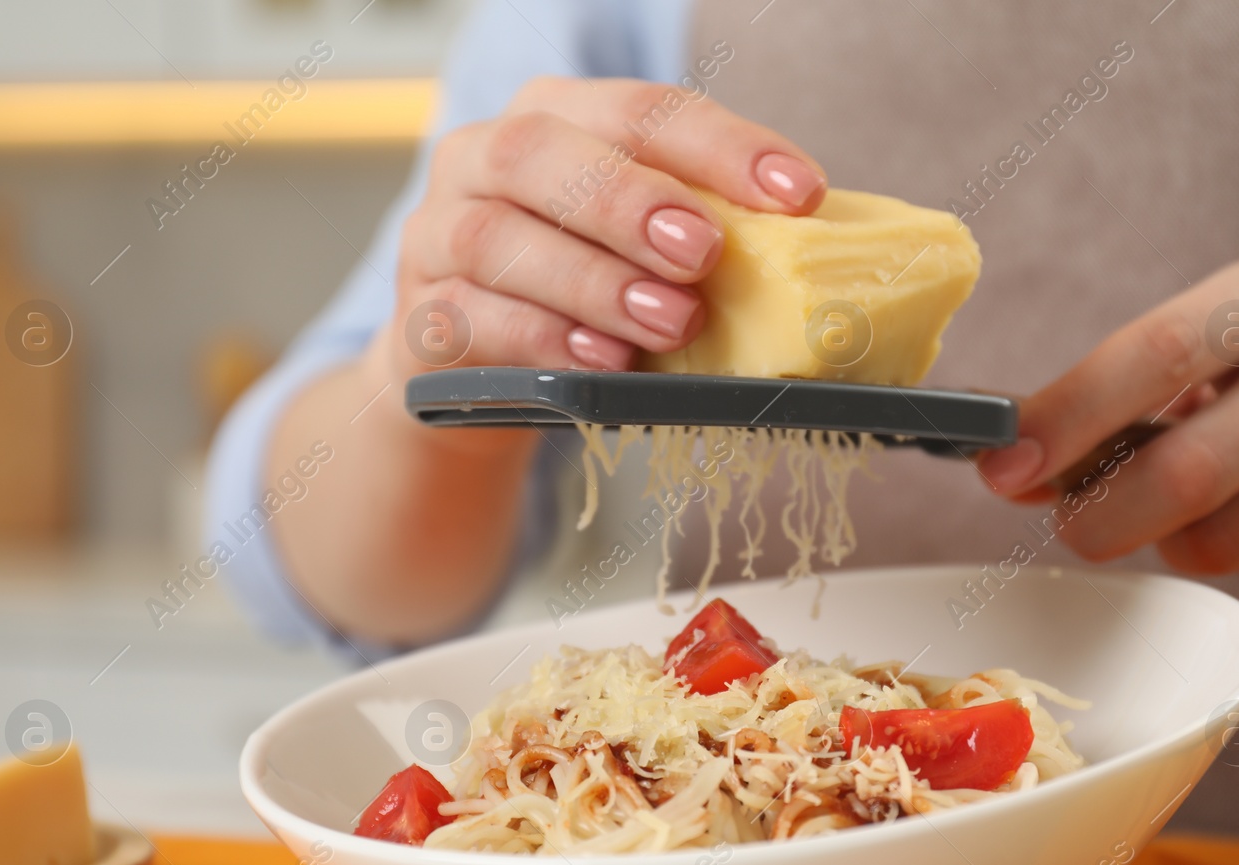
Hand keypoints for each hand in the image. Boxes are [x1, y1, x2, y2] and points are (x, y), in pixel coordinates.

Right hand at [383, 76, 826, 393]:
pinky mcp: (418, 320)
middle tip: (706, 253)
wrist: (476, 381)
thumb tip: (821, 252)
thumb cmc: (582, 301)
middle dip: (632, 200)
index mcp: (554, 119)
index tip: (798, 195)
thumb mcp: (644, 254)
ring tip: (668, 321)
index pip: (638, 109)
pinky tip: (601, 363)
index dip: (720, 146)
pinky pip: (469, 320)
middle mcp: (481, 160)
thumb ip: (706, 236)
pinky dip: (541, 339)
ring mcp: (436, 237)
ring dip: (592, 280)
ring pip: (496, 238)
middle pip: (540, 152)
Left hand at [977, 256, 1238, 595]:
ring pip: (1222, 545)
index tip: (999, 464)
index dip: (1063, 419)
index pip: (1147, 358)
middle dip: (1100, 518)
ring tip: (1210, 500)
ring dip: (1182, 542)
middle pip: (1182, 478)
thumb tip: (1019, 464)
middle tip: (1078, 522)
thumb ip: (1133, 388)